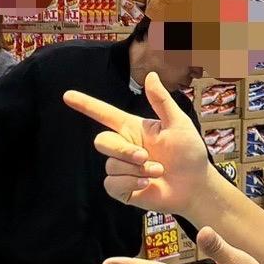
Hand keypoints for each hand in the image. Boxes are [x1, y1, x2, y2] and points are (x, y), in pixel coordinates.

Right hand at [63, 71, 218, 217]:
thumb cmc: (189, 153)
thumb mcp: (179, 124)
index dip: (85, 104)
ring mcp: (122, 168)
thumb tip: (152, 75)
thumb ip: (162, 101)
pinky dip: (130, 184)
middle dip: (123, 150)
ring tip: (157, 172)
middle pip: (102, 142)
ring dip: (136, 170)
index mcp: (133, 128)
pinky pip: (112, 184)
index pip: (104, 114)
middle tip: (145, 156)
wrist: (196, 186)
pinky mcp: (122, 189)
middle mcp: (124, 147)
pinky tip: (147, 184)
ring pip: (110, 165)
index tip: (67, 96)